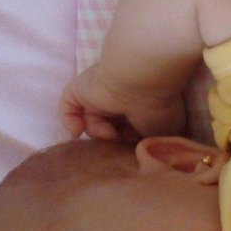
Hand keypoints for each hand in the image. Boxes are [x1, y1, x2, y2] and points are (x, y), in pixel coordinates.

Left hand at [60, 64, 187, 141]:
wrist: (142, 80)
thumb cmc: (159, 108)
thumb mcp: (162, 134)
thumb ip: (148, 144)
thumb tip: (136, 150)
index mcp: (141, 107)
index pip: (128, 132)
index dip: (128, 144)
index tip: (132, 149)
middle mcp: (119, 99)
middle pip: (109, 128)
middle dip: (113, 140)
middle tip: (120, 142)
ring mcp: (99, 94)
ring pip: (90, 121)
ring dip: (98, 132)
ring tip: (108, 132)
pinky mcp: (80, 89)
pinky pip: (68, 108)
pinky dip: (70, 121)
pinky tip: (78, 130)